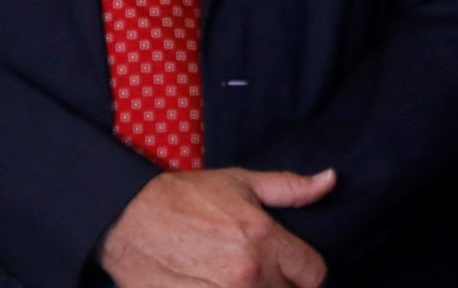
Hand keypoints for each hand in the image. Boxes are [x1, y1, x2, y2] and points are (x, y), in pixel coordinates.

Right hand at [99, 167, 334, 287]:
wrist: (127, 218)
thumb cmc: (185, 196)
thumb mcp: (241, 182)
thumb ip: (290, 188)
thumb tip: (330, 181)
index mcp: (263, 238)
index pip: (313, 274)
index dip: (307, 274)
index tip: (294, 270)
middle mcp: (247, 274)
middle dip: (282, 287)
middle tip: (265, 275)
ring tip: (241, 281)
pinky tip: (217, 284)